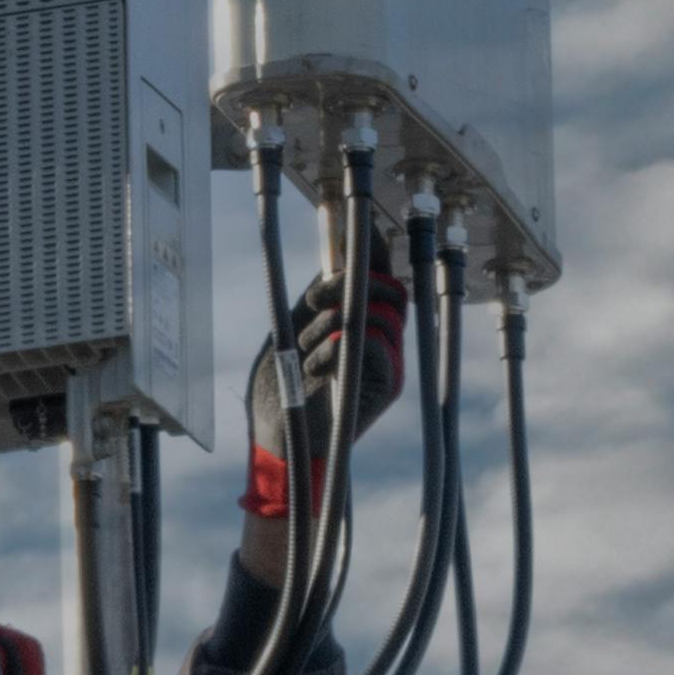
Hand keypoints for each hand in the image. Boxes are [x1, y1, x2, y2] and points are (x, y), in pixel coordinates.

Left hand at [246, 254, 413, 527]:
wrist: (281, 436)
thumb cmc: (285, 384)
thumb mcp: (299, 326)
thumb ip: (321, 295)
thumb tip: (337, 255)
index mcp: (366, 323)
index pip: (384, 278)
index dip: (374, 254)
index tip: (351, 238)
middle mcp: (385, 340)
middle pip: (391, 291)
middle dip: (347, 286)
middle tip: (312, 303)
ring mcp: (390, 363)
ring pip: (379, 315)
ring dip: (332, 326)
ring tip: (307, 349)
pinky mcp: (389, 386)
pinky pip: (373, 345)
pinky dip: (336, 349)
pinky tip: (316, 368)